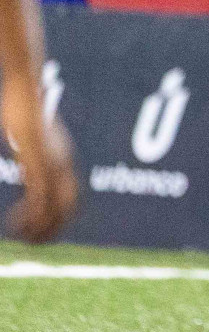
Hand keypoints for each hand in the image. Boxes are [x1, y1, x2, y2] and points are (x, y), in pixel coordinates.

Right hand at [1, 80, 76, 242]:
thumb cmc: (24, 106)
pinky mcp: (36, 162)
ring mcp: (51, 163)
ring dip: (39, 227)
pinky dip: (30, 216)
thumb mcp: (31, 134)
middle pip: (69, 206)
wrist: (26, 88)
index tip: (44, 229)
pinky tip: (15, 225)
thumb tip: (27, 148)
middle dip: (55, 228)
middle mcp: (63, 163)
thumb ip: (33, 146)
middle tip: (35, 242)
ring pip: (54, 206)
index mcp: (62, 158)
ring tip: (22, 239)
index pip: (71, 196)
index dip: (61, 216)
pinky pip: (38, 197)